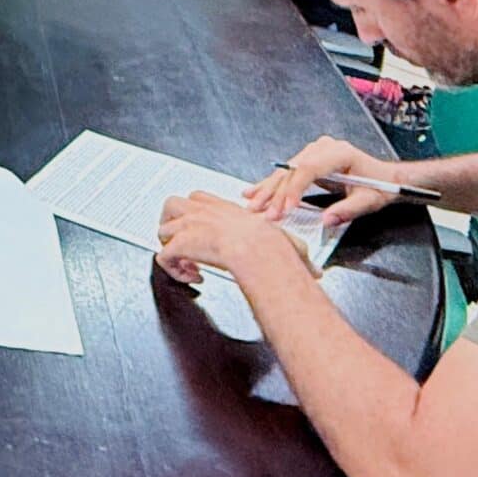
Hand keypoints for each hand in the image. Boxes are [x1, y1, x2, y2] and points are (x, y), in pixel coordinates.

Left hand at [155, 191, 307, 285]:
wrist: (258, 251)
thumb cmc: (271, 247)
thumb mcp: (287, 243)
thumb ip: (297, 253)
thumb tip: (315, 272)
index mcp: (223, 208)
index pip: (199, 199)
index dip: (197, 217)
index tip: (208, 238)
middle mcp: (202, 213)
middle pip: (172, 205)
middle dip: (173, 225)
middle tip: (186, 244)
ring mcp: (188, 226)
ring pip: (162, 230)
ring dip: (171, 248)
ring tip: (188, 263)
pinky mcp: (179, 243)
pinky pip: (163, 256)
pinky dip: (172, 269)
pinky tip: (192, 277)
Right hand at [246, 136, 400, 227]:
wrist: (385, 178)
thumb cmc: (379, 187)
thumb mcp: (369, 201)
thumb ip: (348, 210)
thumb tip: (326, 219)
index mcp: (340, 153)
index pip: (309, 168)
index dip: (294, 189)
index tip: (286, 208)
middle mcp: (324, 148)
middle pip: (293, 170)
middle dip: (276, 193)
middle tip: (263, 213)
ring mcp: (314, 151)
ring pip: (285, 171)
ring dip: (268, 190)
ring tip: (252, 204)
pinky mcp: (309, 159)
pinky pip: (287, 172)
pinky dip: (271, 185)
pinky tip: (253, 191)